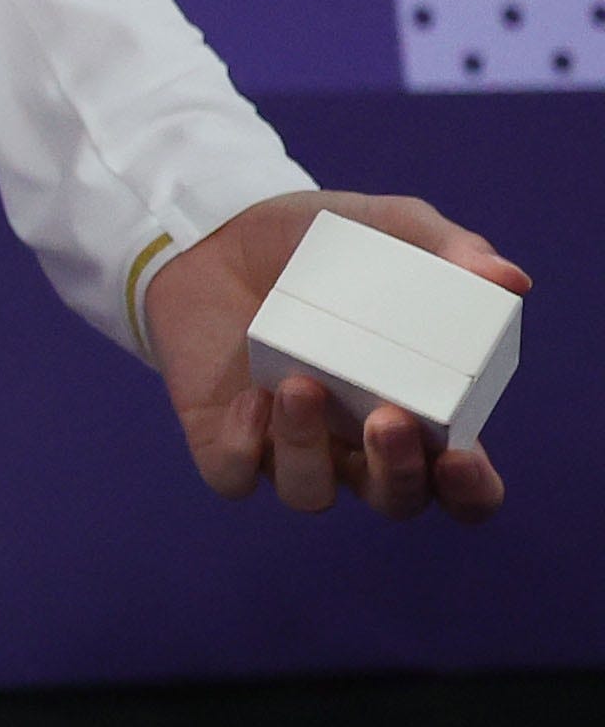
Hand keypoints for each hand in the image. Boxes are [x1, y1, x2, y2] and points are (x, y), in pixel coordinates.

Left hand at [146, 190, 526, 520]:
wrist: (216, 228)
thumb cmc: (314, 242)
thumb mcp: (384, 230)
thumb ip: (447, 250)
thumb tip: (509, 279)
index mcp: (412, 407)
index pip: (460, 481)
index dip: (470, 489)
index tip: (462, 457)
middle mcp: (354, 441)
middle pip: (393, 498)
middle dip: (398, 473)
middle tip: (388, 417)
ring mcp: (287, 445)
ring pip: (311, 492)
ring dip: (308, 450)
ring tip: (301, 384)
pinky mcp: (223, 438)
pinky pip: (235, 475)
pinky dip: (242, 449)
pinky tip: (251, 398)